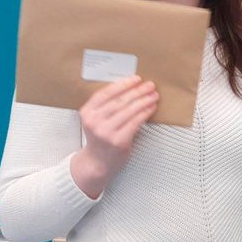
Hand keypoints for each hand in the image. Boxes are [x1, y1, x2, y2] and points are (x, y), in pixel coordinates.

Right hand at [70, 76, 158, 198]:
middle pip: (120, 100)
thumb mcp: (96, 119)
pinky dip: (145, 112)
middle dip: (138, 91)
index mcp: (87, 112)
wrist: (98, 162)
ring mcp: (106, 132)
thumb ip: (106, 106)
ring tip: (154, 95)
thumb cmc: (101, 138)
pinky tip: (152, 107)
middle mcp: (95, 121)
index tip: (136, 79)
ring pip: (130, 110)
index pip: (106, 93)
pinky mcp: (119, 141)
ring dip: (144, 100)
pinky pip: (136, 122)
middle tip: (150, 85)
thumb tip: (130, 87)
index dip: (123, 84)